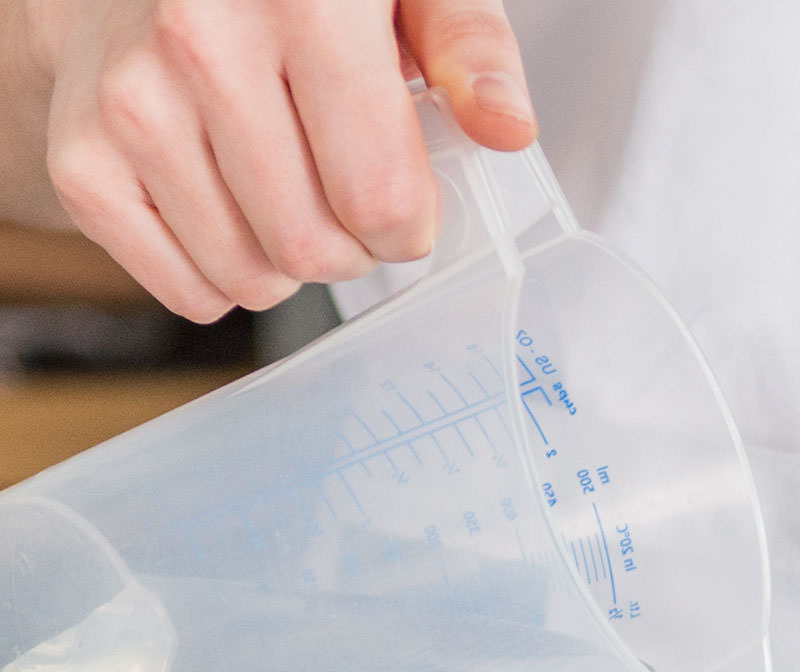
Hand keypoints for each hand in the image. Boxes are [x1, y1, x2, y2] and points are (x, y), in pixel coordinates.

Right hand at [15, 0, 534, 319]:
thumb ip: (468, 48)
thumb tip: (505, 127)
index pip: (378, 196)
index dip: (408, 222)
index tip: (403, 196)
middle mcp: (199, 43)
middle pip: (313, 247)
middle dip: (351, 245)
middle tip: (342, 192)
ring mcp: (131, 103)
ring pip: (249, 276)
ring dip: (287, 263)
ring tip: (286, 192)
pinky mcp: (82, 158)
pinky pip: (182, 288)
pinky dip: (219, 274)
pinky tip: (229, 207)